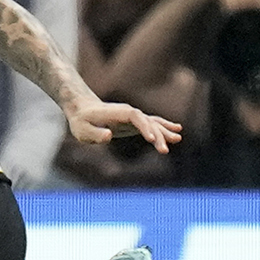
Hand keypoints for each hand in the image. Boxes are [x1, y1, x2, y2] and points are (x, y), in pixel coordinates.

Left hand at [62, 91, 180, 152]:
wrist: (82, 109)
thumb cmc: (81, 121)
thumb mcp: (82, 130)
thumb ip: (95, 134)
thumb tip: (108, 136)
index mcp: (118, 113)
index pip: (135, 117)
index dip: (144, 127)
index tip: (152, 139)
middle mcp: (129, 112)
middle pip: (147, 122)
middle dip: (158, 135)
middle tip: (165, 150)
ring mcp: (133, 117)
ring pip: (153, 123)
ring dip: (165, 132)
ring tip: (178, 139)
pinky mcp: (135, 122)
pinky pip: (153, 124)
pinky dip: (164, 127)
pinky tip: (176, 130)